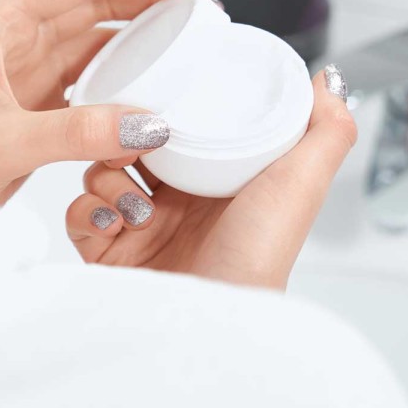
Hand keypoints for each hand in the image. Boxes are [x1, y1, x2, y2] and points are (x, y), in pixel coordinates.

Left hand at [0, 0, 205, 203]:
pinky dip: (120, 75)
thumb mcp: (4, 144)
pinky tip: (150, 83)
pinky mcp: (30, 102)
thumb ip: (78, 132)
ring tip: (184, 38)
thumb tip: (149, 122)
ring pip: (90, 37)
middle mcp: (7, 38)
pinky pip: (86, 75)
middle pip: (88, 1)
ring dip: (136, 36)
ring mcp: (19, 69)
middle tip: (198, 7)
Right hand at [65, 65, 354, 289]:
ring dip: (107, 177)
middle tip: (135, 144)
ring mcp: (140, 227)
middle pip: (133, 143)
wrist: (212, 326)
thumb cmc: (259, 258)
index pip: (181, 126)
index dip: (167, 107)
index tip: (159, 92)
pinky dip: (88, 212)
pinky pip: (79, 214)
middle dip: (124, 135)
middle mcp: (178, 202)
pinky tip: (117, 223)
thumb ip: (326, 130)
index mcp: (218, 180)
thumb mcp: (302, 184)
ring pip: (100, 173)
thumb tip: (328, 80)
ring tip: (136, 204)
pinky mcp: (108, 253)